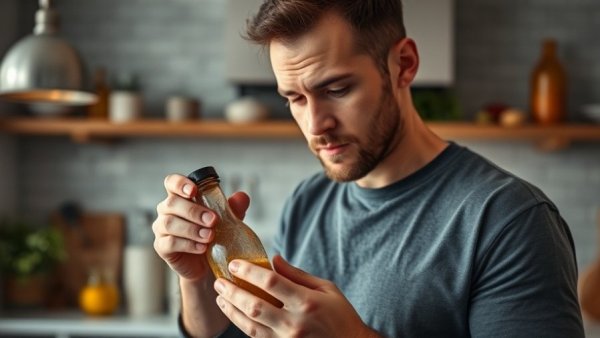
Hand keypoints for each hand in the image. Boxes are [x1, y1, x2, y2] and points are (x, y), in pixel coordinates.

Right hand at [152, 174, 249, 280]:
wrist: (207, 265)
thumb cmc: (214, 235)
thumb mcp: (227, 220)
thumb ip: (233, 207)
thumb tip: (242, 196)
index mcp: (180, 197)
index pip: (172, 182)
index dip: (180, 183)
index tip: (194, 190)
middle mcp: (167, 210)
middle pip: (172, 203)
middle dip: (194, 211)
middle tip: (213, 220)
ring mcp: (161, 229)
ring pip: (170, 223)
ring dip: (192, 229)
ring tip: (210, 236)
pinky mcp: (162, 247)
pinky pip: (170, 242)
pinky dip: (188, 244)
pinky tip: (202, 248)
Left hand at [214, 255, 379, 337]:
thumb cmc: (340, 316)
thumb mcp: (326, 288)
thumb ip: (297, 274)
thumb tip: (274, 259)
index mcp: (307, 302)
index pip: (271, 283)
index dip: (249, 272)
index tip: (235, 264)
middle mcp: (295, 323)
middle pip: (255, 305)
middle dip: (233, 291)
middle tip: (219, 280)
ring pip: (250, 325)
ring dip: (232, 310)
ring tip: (220, 296)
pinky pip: (256, 337)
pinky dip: (242, 324)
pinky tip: (234, 313)